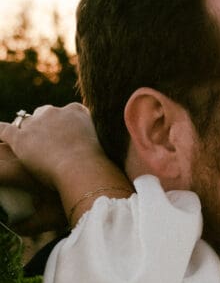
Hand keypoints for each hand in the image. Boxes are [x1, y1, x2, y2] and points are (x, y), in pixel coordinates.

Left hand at [0, 104, 132, 228]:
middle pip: (46, 115)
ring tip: (27, 148)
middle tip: (50, 149)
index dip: (69, 128)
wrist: (84, 171)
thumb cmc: (105, 168)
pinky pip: (2, 131)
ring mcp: (36, 123)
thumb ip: (118, 152)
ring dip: (26, 134)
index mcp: (78, 112)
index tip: (72, 140)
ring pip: (25, 123)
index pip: (69, 114)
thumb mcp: (116, 152)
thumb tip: (142, 171)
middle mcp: (56, 111)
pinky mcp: (19, 138)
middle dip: (47, 129)